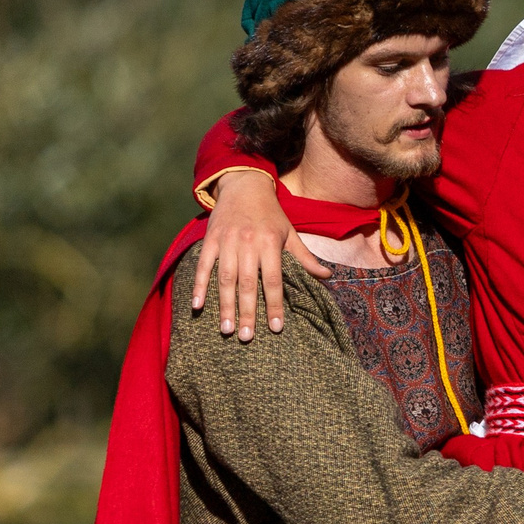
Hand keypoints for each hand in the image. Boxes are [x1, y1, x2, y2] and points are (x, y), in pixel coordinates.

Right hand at [190, 169, 325, 339]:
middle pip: (247, 283)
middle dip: (247, 312)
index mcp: (271, 243)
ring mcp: (227, 241)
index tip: (275, 328)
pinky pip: (203, 266)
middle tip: (246, 337)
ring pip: (225, 278)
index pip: (274, 280)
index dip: (274, 305)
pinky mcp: (210, 239)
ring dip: (224, 305)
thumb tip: (327, 276)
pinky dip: (199, 285)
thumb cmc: (271, 214)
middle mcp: (249, 243)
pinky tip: (197, 306)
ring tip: (226, 329)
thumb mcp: (290, 233)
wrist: (244, 185)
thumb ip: (305, 258)